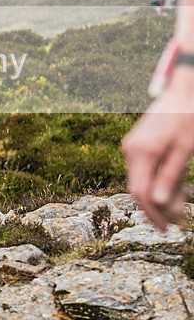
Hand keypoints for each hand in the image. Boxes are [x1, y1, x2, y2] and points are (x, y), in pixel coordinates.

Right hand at [122, 68, 193, 230]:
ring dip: (158, 192)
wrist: (184, 90)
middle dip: (156, 205)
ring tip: (185, 194)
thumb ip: (170, 176)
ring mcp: (132, 145)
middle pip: (136, 187)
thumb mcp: (186, 149)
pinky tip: (177, 179)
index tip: (166, 228)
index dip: (152, 213)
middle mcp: (131, 149)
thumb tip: (157, 202)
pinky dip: (157, 178)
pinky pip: (142, 168)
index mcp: (142, 152)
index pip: (139, 192)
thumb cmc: (188, 118)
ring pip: (139, 178)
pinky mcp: (136, 143)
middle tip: (178, 218)